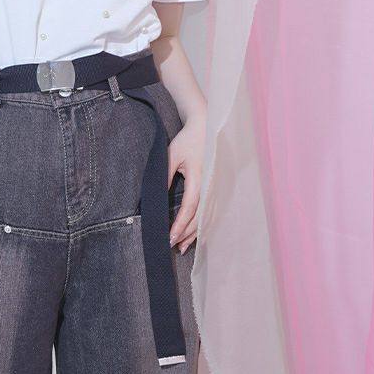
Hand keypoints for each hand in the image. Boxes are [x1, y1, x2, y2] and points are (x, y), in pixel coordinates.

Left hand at [167, 112, 205, 253]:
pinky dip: (203, 224)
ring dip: (195, 233)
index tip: (170, 237)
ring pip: (207, 217)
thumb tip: (155, 196)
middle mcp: (211, 186)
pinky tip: (195, 234)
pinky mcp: (218, 189)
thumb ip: (164, 175)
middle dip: (186, 233)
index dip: (180, 224)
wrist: (207, 128)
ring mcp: (217, 189)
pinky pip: (211, 211)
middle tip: (172, 245)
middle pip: (200, 217)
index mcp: (200, 178)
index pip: (190, 208)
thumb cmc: (188, 140)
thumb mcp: (171, 155)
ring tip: (182, 246)